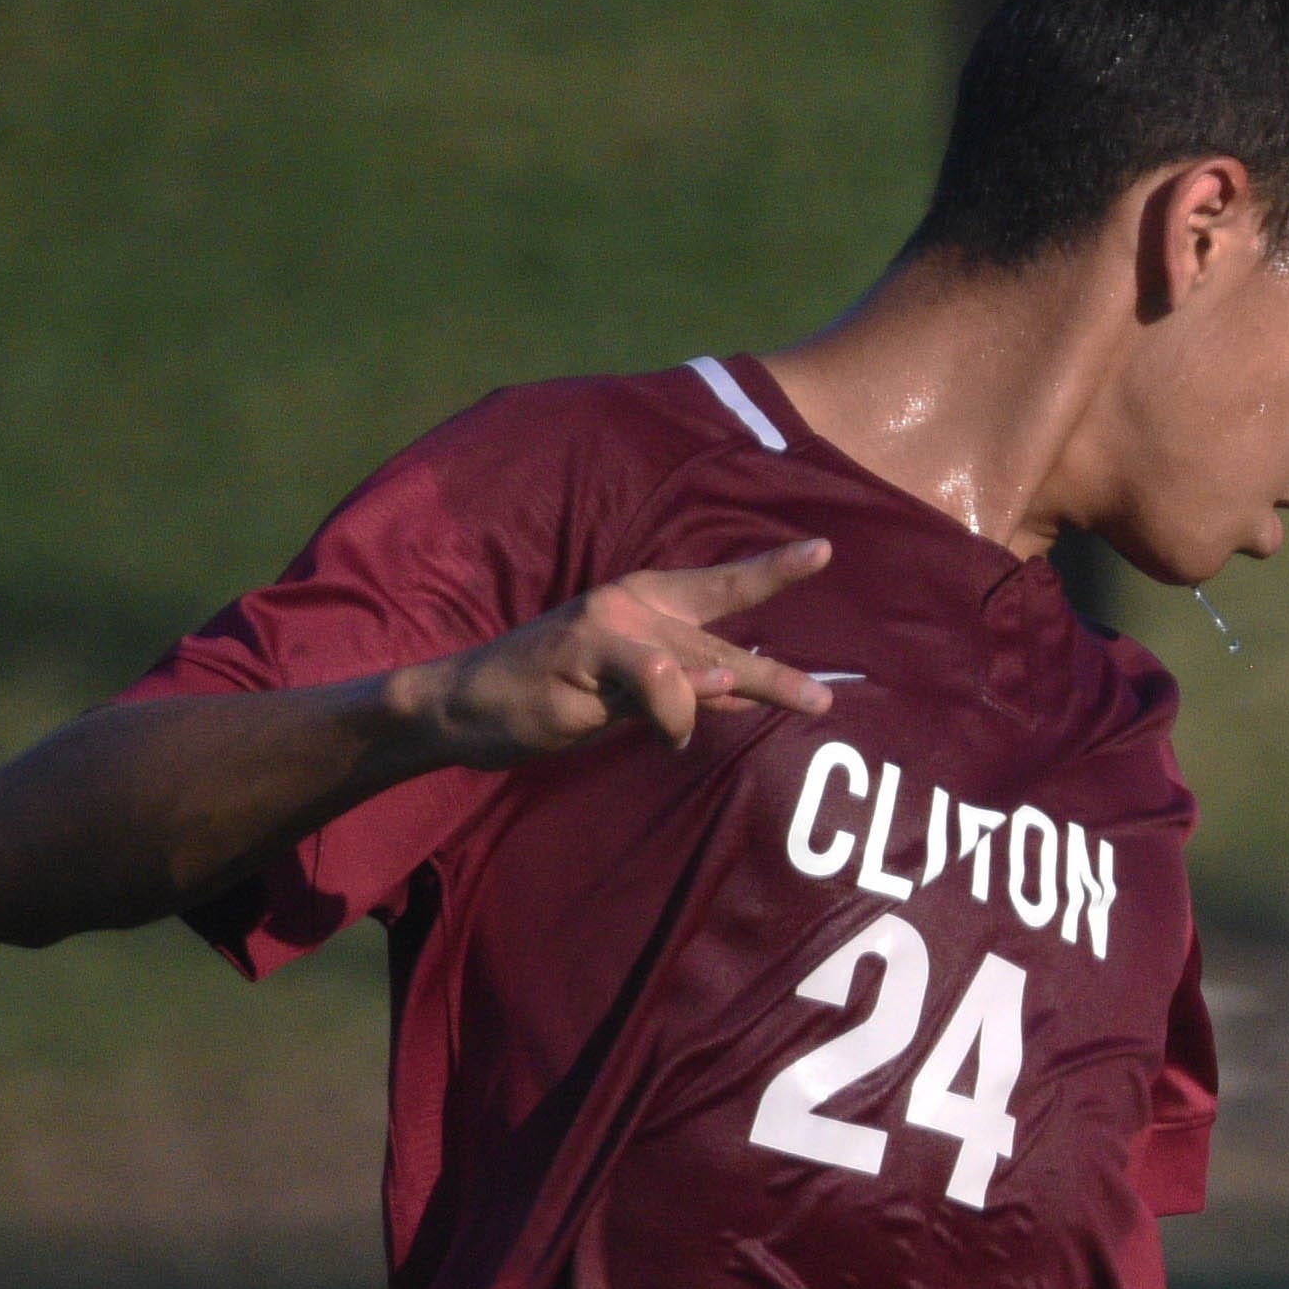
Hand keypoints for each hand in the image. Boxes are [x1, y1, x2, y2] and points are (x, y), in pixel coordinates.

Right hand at [413, 543, 835, 763]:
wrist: (465, 704)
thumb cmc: (553, 696)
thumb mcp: (630, 693)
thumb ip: (686, 687)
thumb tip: (745, 693)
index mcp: (643, 602)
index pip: (719, 586)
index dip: (771, 570)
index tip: (824, 551)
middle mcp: (630, 604)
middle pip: (722, 641)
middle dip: (775, 677)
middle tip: (821, 703)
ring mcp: (607, 627)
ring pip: (698, 664)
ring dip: (724, 702)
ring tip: (693, 735)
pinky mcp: (584, 655)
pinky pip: (658, 680)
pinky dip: (676, 712)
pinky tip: (669, 736)